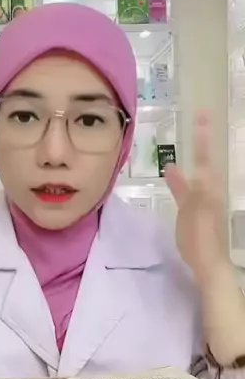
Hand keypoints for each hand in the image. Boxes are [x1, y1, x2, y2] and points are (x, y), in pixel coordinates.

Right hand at [164, 111, 228, 285]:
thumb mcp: (193, 210)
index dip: (202, 137)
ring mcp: (200, 199)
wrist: (207, 263)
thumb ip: (186, 189)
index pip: (204, 156)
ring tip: (182, 137)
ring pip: (193, 172)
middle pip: (202, 160)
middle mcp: (207, 189)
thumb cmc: (201, 236)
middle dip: (199, 142)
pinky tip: (170, 174)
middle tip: (198, 120)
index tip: (202, 115)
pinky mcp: (192, 210)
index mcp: (209, 187)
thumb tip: (175, 167)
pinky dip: (178, 178)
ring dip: (188, 158)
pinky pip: (185, 187)